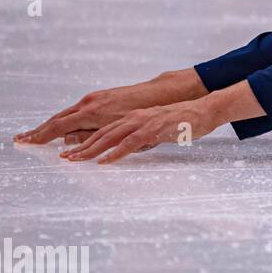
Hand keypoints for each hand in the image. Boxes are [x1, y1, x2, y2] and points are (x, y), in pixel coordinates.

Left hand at [58, 99, 222, 164]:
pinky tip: (104, 161)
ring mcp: (143, 122)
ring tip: (77, 160)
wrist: (205, 110)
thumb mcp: (159, 130)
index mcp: (134, 117)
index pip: (104, 130)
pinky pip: (130, 143)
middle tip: (65, 157)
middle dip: (82, 146)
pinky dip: (115, 153)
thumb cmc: (185, 122)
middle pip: (101, 133)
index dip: (86, 140)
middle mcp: (134, 117)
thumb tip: (130, 149)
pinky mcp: (153, 129)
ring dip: (92, 150)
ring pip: (110, 137)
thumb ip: (142, 138)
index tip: (72, 151)